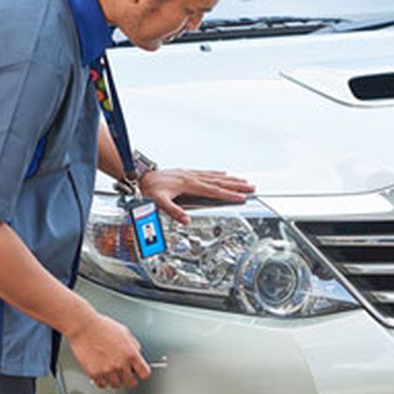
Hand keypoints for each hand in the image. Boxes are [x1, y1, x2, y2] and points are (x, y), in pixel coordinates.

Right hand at [66, 312, 151, 389]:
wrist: (84, 328)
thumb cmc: (103, 327)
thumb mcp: (125, 333)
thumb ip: (133, 346)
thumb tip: (137, 354)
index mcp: (131, 354)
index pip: (144, 373)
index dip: (141, 373)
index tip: (138, 373)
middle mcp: (121, 364)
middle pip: (131, 383)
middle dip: (129, 378)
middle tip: (125, 374)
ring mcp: (108, 370)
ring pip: (116, 385)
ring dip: (115, 379)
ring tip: (111, 371)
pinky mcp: (95, 374)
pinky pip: (102, 385)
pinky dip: (102, 381)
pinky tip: (102, 373)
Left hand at [139, 168, 255, 223]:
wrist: (141, 175)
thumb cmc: (150, 189)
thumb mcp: (158, 202)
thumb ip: (172, 211)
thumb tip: (185, 220)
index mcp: (189, 184)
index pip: (214, 191)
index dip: (229, 194)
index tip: (242, 197)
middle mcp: (192, 177)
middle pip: (219, 181)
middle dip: (236, 185)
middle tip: (252, 187)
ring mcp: (191, 174)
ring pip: (216, 176)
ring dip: (231, 179)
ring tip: (244, 181)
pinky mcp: (188, 173)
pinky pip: (208, 173)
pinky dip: (218, 174)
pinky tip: (224, 174)